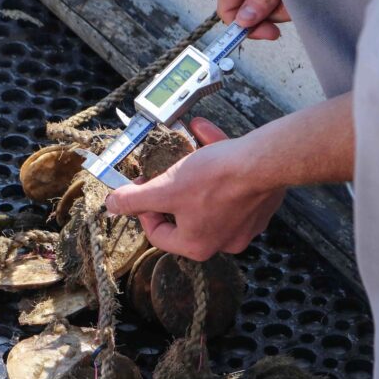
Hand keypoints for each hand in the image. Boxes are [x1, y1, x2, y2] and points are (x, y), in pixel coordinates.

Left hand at [105, 118, 284, 260]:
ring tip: (187, 142)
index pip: (158, 234)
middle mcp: (223, 240)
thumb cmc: (216, 179)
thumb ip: (134, 200)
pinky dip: (217, 159)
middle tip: (166, 165)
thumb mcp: (164, 189)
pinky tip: (206, 133)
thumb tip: (112, 206)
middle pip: (184, 212)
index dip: (143, 209)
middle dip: (172, 183)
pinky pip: (230, 183)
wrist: (266, 161)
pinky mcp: (259, 202)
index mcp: (197, 245)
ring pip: (208, 193)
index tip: (142, 188)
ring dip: (194, 165)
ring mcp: (244, 222)